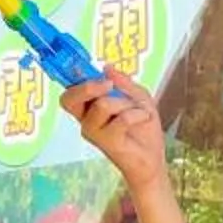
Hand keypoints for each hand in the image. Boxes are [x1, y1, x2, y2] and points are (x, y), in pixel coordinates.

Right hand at [64, 68, 165, 189]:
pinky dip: (138, 114)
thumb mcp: (138, 97)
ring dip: (126, 103)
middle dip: (89, 86)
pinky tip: (143, 119)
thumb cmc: (143, 129)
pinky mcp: (107, 142)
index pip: (69, 93)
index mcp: (89, 108)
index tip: (78, 65)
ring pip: (102, 104)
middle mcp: (86, 121)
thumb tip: (107, 68)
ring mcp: (94, 133)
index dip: (69, 78)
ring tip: (137, 112)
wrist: (153, 157)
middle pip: (69, 99)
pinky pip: (122, 118)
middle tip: (109, 85)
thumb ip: (123, 83)